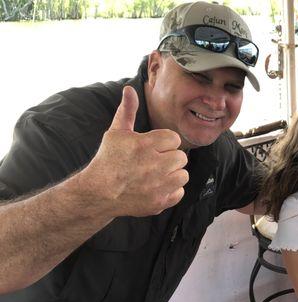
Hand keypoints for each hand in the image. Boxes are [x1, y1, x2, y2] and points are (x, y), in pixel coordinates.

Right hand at [81, 86, 188, 217]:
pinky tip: (157, 186)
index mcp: (145, 145)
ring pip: (183, 175)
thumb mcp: (116, 132)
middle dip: (169, 158)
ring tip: (157, 174)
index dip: (164, 142)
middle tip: (154, 161)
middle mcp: (154, 165)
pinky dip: (171, 191)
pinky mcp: (159, 201)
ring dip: (173, 174)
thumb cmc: (108, 160)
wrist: (98, 193)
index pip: (174, 139)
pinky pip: (179, 192)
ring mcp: (158, 185)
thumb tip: (129, 89)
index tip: (153, 147)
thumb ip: (127, 111)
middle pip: (181, 157)